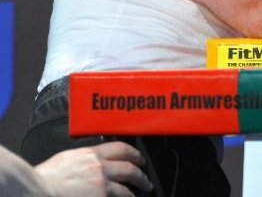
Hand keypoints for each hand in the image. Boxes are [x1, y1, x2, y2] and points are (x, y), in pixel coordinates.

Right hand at [34, 141, 151, 196]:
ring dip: (138, 186)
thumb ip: (80, 160)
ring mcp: (101, 182)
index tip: (138, 158)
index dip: (133, 153)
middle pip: (129, 166)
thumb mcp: (64, 160)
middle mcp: (99, 166)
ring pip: (127, 184)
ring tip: (143, 190)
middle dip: (140, 171)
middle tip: (145, 176)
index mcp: (89, 154)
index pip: (119, 148)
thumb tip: (86, 162)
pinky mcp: (101, 196)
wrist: (37, 191)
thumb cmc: (43, 179)